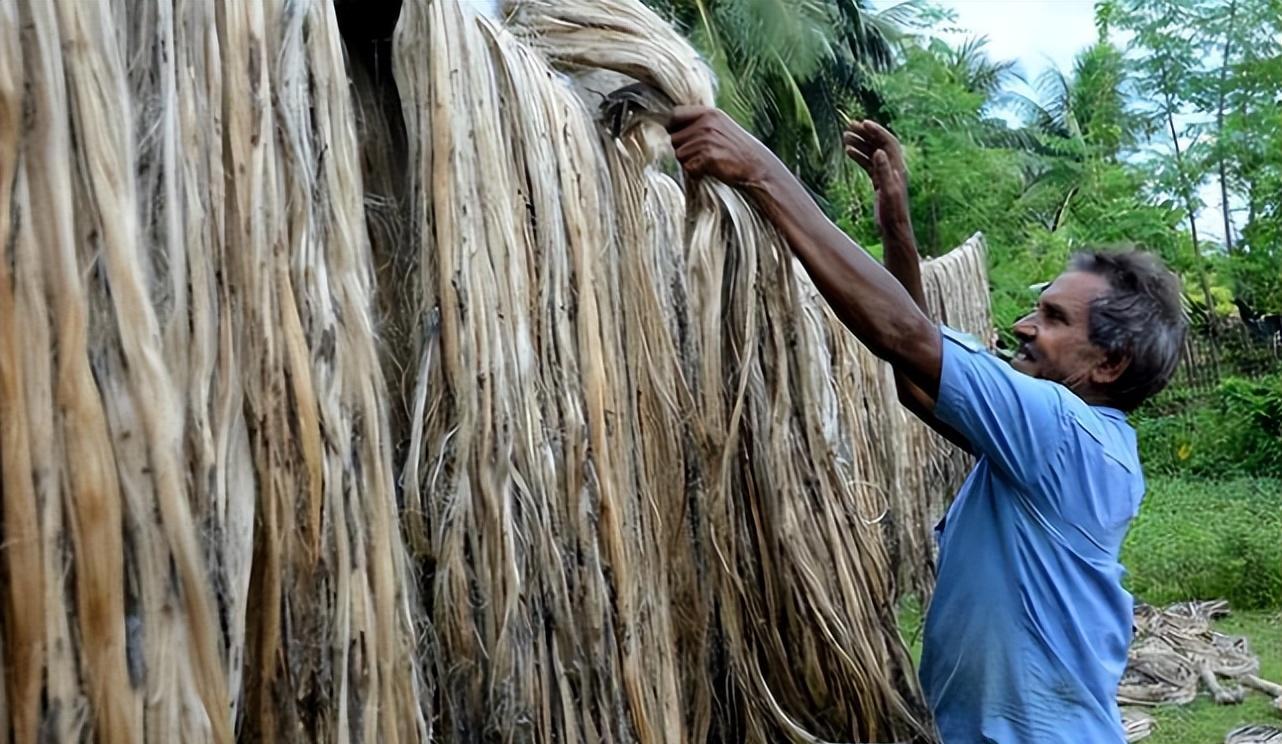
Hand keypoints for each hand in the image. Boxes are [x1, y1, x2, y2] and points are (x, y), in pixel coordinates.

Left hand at [667, 106, 780, 189]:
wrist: (758, 167)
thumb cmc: (738, 150)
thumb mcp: (721, 127)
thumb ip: (701, 124)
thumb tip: (672, 128)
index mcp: (709, 113)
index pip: (675, 114)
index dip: (673, 127)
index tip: (681, 138)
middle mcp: (706, 123)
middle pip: (674, 138)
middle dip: (683, 149)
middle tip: (701, 156)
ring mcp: (706, 139)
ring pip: (679, 155)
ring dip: (690, 163)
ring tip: (708, 163)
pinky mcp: (707, 156)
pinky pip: (688, 168)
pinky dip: (696, 173)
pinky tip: (710, 171)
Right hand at [843, 119, 910, 236]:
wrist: (894, 229)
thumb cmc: (892, 213)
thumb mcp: (888, 192)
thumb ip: (884, 171)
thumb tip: (878, 151)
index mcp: (898, 168)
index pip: (888, 143)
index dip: (877, 131)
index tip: (863, 123)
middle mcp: (893, 168)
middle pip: (879, 144)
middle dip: (866, 134)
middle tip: (850, 125)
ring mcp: (886, 174)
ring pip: (872, 153)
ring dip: (860, 143)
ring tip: (845, 136)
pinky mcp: (879, 182)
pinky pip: (868, 164)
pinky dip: (859, 156)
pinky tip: (848, 151)